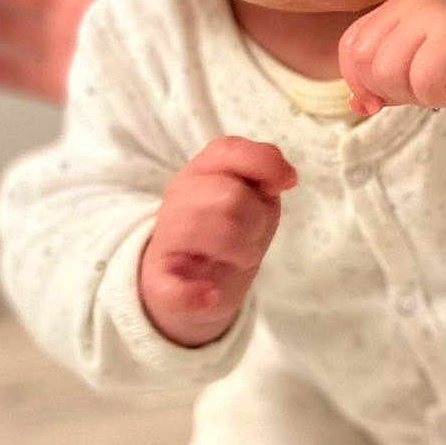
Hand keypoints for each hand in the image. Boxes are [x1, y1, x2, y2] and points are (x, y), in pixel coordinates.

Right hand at [140, 138, 295, 347]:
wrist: (196, 280)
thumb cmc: (229, 230)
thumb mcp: (250, 196)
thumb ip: (262, 174)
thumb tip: (285, 176)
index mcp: (200, 172)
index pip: (227, 150)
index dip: (263, 162)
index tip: (287, 182)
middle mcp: (178, 198)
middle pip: (230, 196)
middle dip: (256, 219)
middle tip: (253, 233)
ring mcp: (165, 238)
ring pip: (215, 234)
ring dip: (242, 250)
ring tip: (239, 255)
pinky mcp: (158, 281)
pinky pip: (173, 287)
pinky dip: (195, 294)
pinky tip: (209, 294)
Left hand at [339, 0, 445, 116]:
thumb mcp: (407, 75)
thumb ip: (376, 85)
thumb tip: (355, 104)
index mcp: (392, 9)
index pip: (351, 47)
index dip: (359, 81)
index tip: (380, 99)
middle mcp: (410, 5)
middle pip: (367, 62)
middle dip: (389, 89)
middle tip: (421, 87)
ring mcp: (434, 15)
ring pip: (389, 71)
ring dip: (414, 94)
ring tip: (438, 84)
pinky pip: (423, 81)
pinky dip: (435, 96)